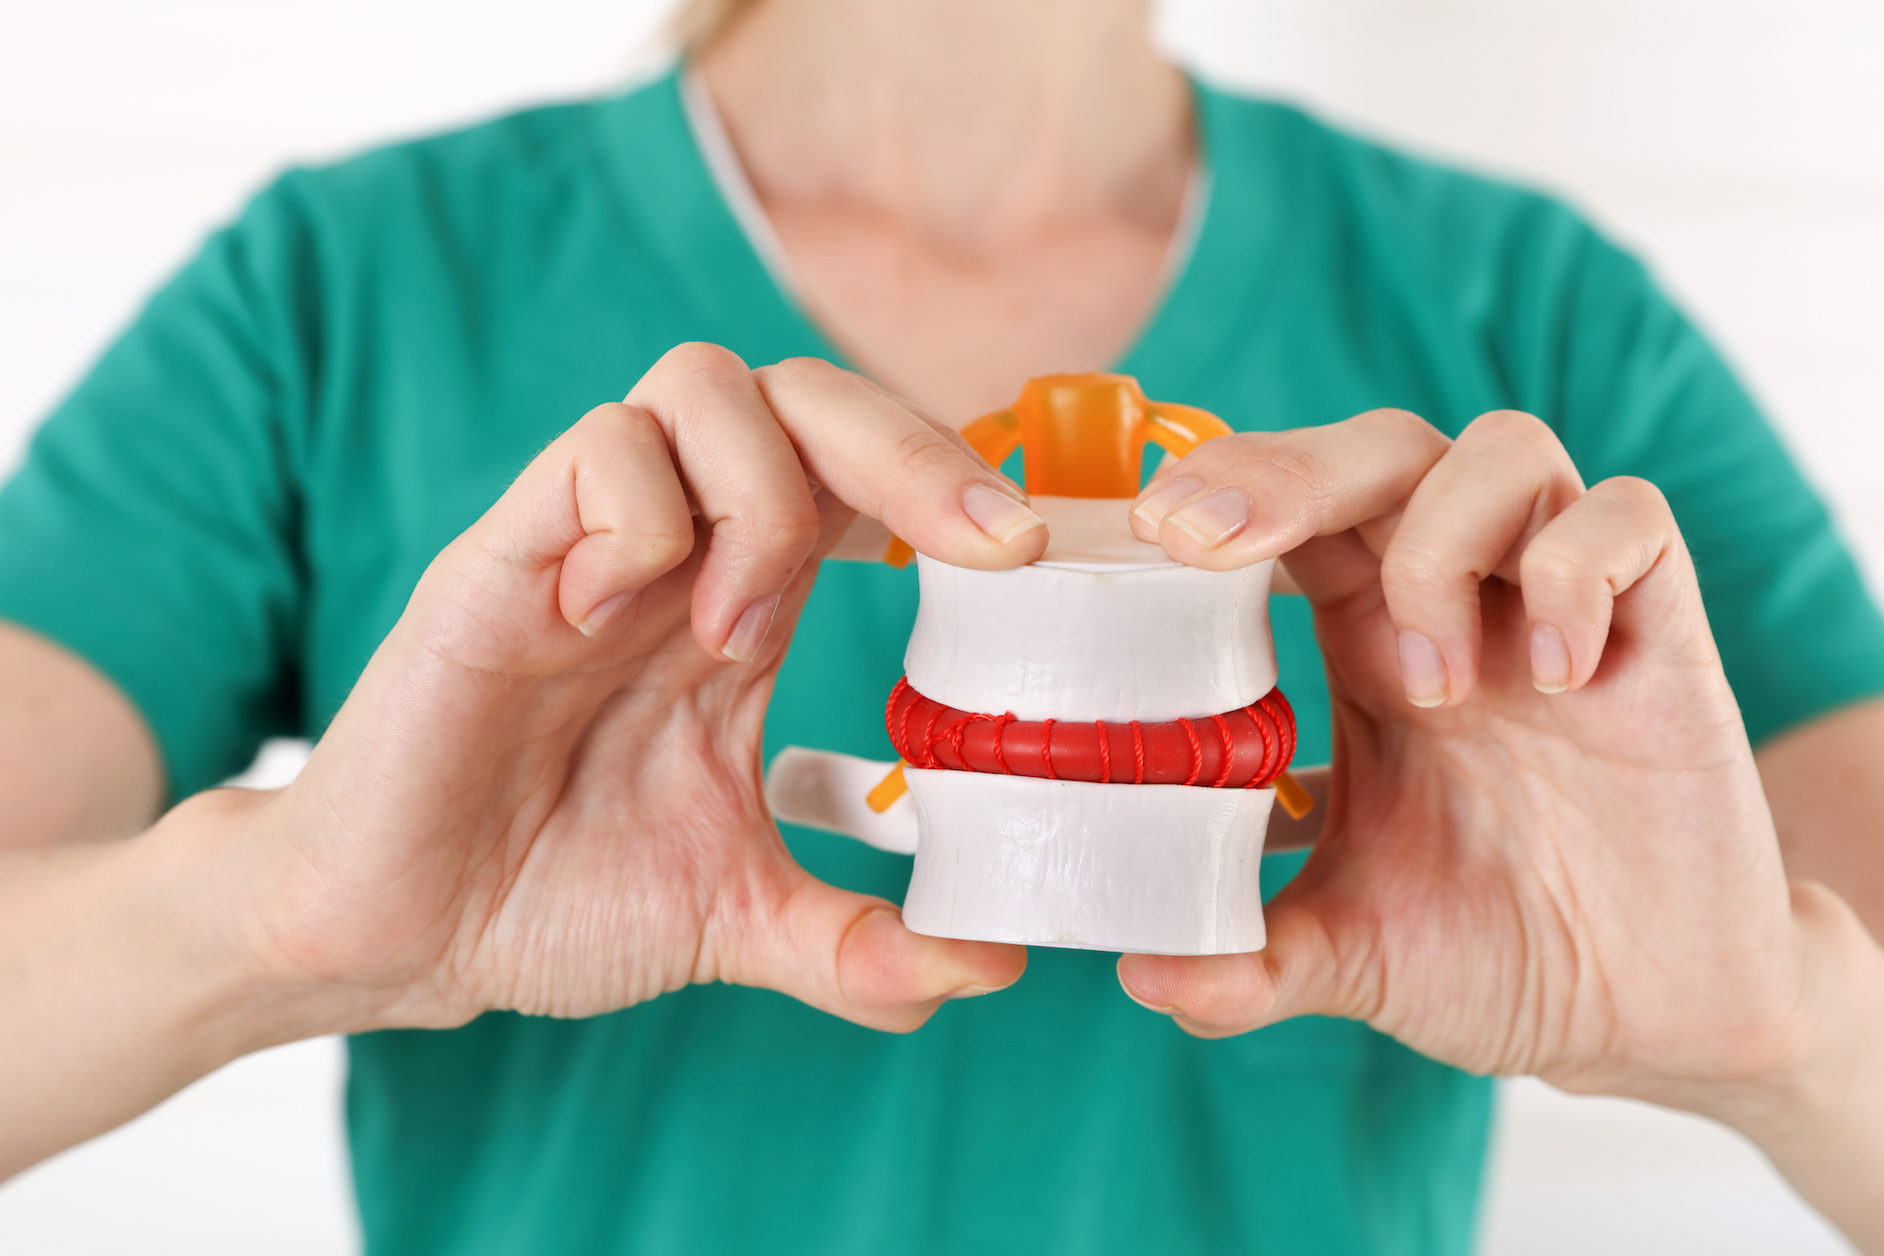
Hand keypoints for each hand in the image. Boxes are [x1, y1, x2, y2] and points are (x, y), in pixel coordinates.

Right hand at [194, 346, 1041, 1033]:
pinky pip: (595, 456)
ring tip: (734, 636)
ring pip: (702, 384)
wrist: (400, 934)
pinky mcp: (498, 559)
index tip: (1031, 556)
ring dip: (762, 499)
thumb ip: (858, 941)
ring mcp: (588, 541)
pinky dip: (639, 523)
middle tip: (983, 549)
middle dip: (913, 447)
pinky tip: (610, 620)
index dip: (954, 484)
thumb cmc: (553, 898)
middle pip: (806, 393)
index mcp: (745, 605)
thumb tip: (992, 967)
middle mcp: (679, 550)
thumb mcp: (736, 918)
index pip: (864, 475)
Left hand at [1117, 410, 1883, 1130]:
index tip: (1152, 534)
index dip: (1222, 487)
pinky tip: (1556, 680)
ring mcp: (1558, 609)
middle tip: (1213, 545)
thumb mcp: (1345, 957)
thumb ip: (1244, 964)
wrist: (1646, 1014)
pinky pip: (1631, 520)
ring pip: (1503, 448)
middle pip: (1379, 447)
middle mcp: (1456, 602)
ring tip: (1435, 689)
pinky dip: (1576, 574)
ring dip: (1440, 541)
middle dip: (1290, 469)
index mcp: (1363, 642)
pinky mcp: (1663, 638)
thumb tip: (1140, 977)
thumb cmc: (1493, 954)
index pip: (1288, 505)